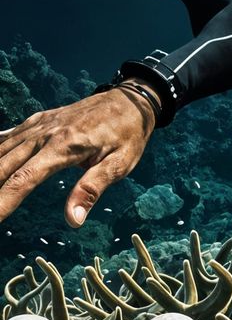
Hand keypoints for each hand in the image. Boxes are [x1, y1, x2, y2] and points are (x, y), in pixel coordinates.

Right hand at [0, 87, 154, 228]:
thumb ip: (93, 189)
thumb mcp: (120, 164)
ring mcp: (37, 125)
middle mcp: (43, 133)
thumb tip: (73, 220)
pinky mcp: (37, 121)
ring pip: (0, 151)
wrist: (130, 99)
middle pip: (2, 165)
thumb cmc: (127, 134)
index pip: (24, 179)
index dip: (2, 202)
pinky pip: (7, 137)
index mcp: (63, 146)